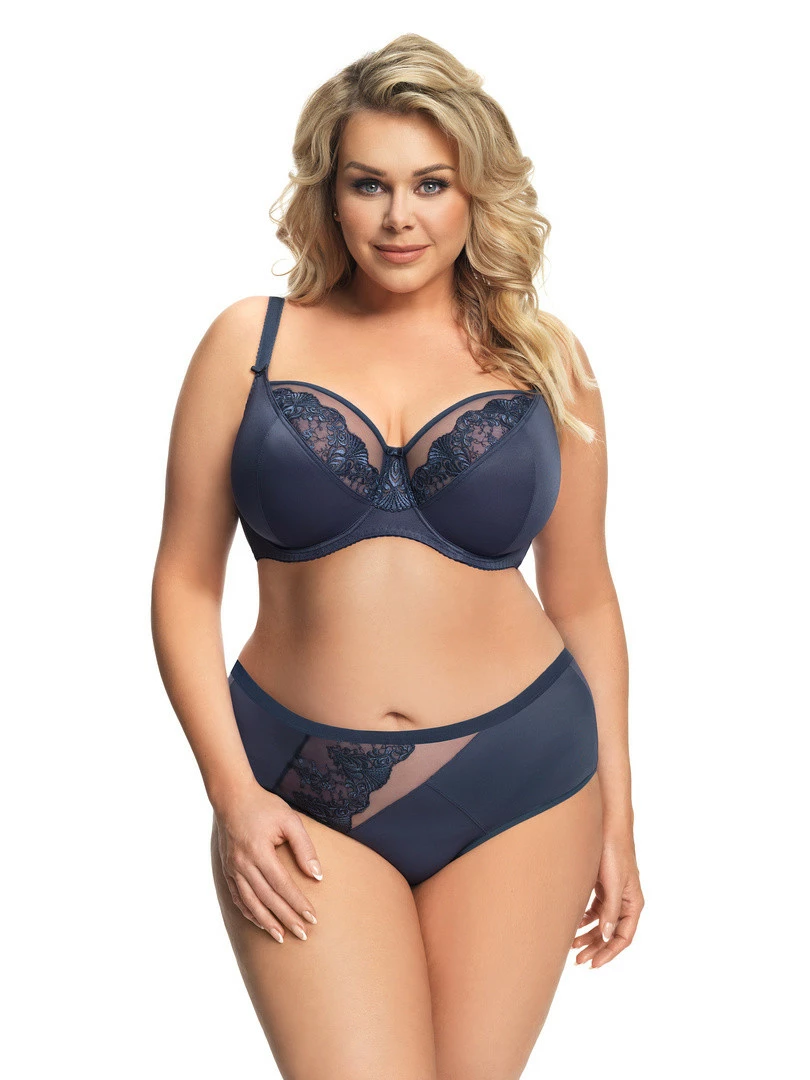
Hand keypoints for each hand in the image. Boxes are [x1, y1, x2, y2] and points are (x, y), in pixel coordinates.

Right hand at [213, 784, 323, 942]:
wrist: (232, 798)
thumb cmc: (264, 807)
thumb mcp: (290, 820)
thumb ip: (304, 847)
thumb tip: (317, 875)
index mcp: (259, 851)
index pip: (282, 885)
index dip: (298, 903)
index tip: (313, 918)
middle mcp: (243, 864)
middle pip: (267, 899)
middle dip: (286, 918)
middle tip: (303, 934)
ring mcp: (232, 869)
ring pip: (250, 903)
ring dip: (266, 922)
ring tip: (281, 937)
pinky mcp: (227, 870)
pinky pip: (237, 898)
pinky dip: (250, 913)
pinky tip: (261, 922)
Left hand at [572, 832, 643, 967]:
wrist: (607, 826)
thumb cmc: (614, 852)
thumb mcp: (612, 883)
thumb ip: (610, 910)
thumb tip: (607, 936)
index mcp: (633, 904)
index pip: (624, 938)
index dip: (609, 953)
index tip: (593, 964)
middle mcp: (625, 902)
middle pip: (611, 934)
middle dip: (596, 948)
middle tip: (578, 961)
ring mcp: (614, 894)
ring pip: (602, 924)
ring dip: (589, 936)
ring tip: (573, 947)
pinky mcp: (603, 886)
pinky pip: (595, 910)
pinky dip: (585, 920)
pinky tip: (574, 925)